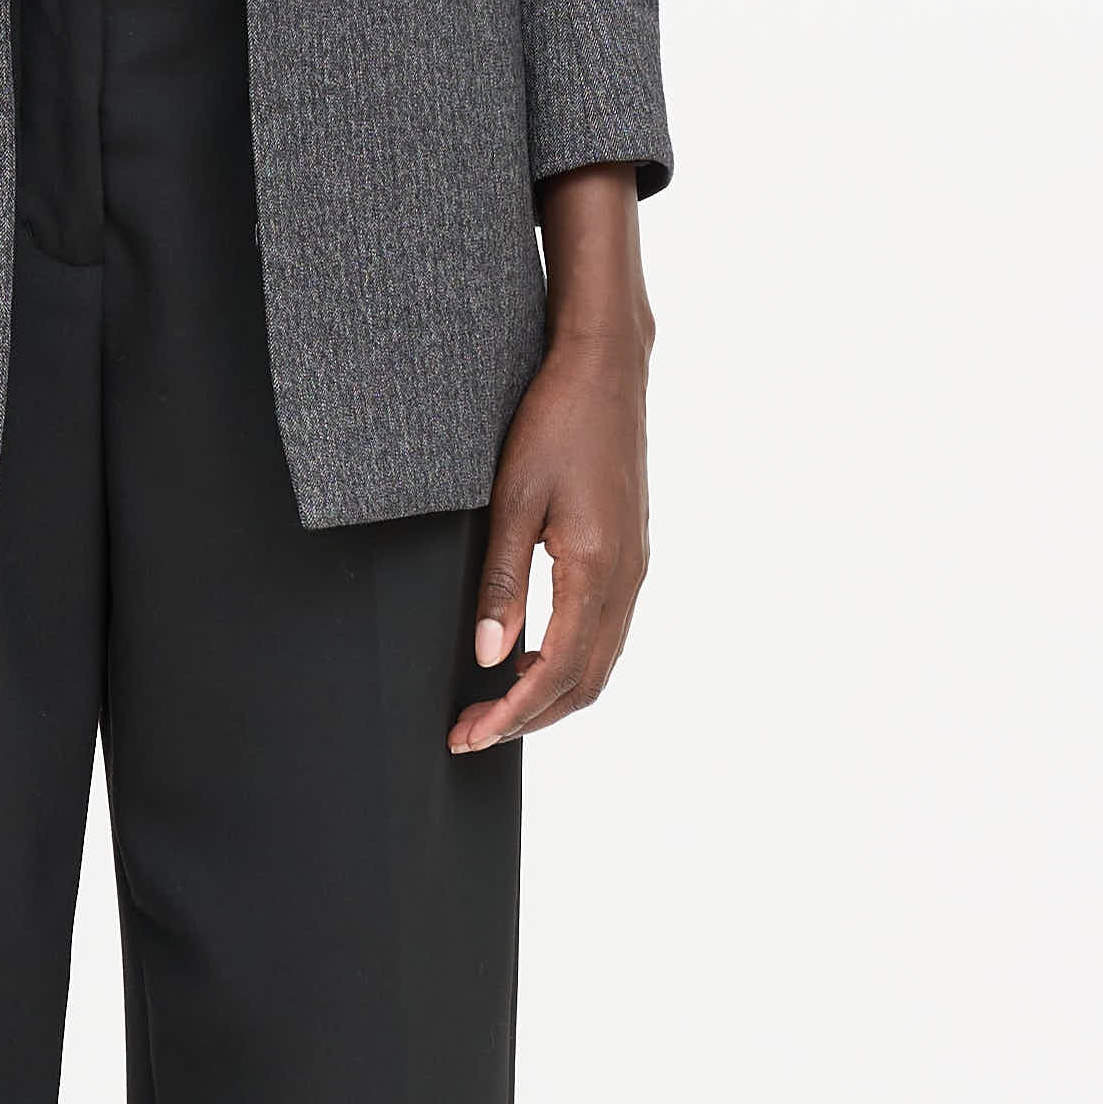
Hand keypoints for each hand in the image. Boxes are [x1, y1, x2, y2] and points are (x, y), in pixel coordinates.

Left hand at [449, 165, 653, 755]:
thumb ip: (502, 581)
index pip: (556, 672)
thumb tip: (490, 656)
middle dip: (529, 718)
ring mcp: (635, 565)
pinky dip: (570, 662)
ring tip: (493, 705)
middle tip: (470, 732)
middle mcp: (626, 577)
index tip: (467, 737)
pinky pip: (606, 630)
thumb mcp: (513, 499)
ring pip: (600, 661)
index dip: (512, 715)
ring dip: (550, 694)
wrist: (605, 366)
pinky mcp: (631, 552)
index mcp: (597, 569)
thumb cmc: (554, 421)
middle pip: (586, 682)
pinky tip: (529, 657)